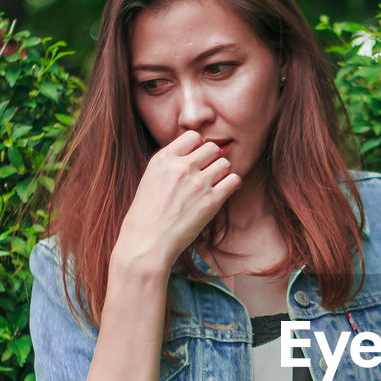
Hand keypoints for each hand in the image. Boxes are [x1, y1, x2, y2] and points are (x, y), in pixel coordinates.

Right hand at [115, 131, 240, 271]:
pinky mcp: (211, 201)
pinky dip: (232, 184)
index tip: (195, 161)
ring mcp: (197, 184)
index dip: (197, 147)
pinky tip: (223, 192)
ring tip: (213, 185)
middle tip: (206, 174)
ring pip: (225, 163)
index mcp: (163, 159)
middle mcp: (181, 167)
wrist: (146, 244)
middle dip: (212, 159)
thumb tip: (196, 155)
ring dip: (222, 172)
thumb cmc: (146, 216)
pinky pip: (234, 181)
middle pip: (212, 148)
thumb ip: (171, 165)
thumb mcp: (151, 179)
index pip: (192, 136)